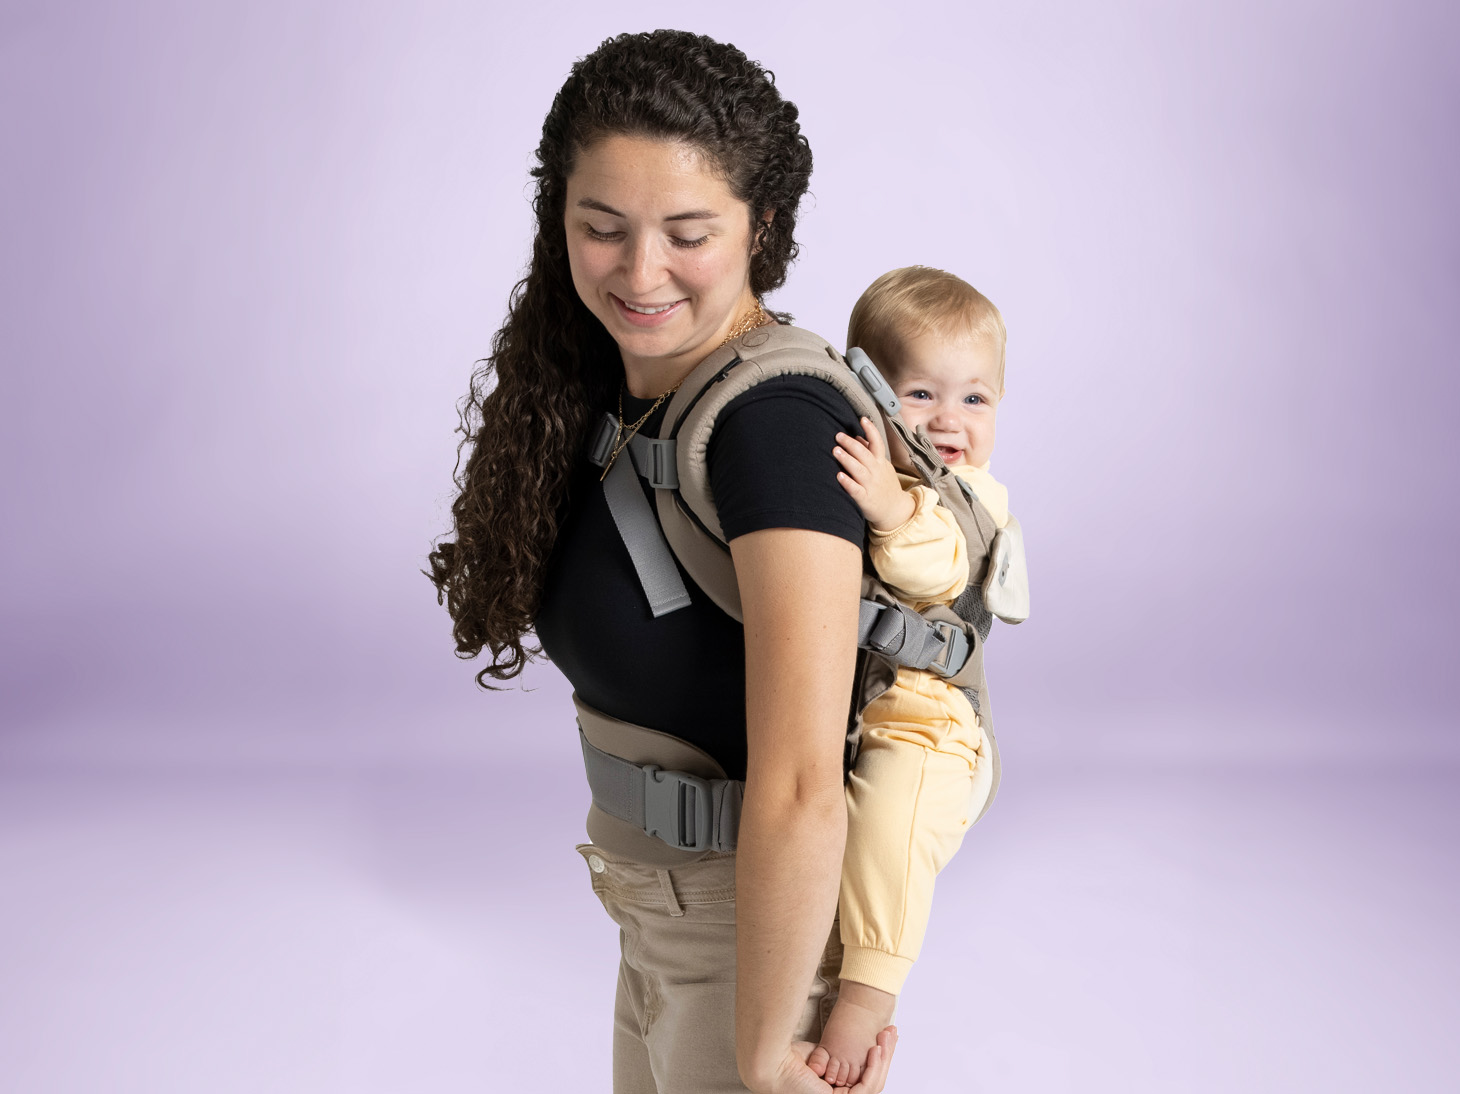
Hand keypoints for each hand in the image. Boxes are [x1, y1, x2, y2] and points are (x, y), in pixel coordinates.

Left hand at [754, 1028, 897, 1092]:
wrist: (773, 1063)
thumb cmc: (788, 1059)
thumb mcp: (820, 1054)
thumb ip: (835, 1055)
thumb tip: (851, 1046)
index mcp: (836, 1090)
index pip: (864, 1076)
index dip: (877, 1057)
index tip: (884, 1038)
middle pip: (873, 1080)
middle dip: (886, 1054)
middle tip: (892, 1032)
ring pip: (874, 1084)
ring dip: (883, 1058)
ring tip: (884, 1036)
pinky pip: (867, 1087)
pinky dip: (874, 1067)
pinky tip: (875, 1049)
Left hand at [833, 421, 915, 533]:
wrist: (895, 510)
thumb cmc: (885, 485)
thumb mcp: (882, 466)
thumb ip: (871, 452)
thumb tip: (859, 436)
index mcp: (880, 462)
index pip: (877, 443)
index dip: (871, 430)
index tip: (863, 419)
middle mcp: (876, 472)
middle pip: (864, 455)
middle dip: (851, 444)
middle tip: (838, 436)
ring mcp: (871, 485)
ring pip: (859, 470)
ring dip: (847, 459)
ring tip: (836, 450)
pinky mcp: (865, 499)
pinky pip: (856, 490)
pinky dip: (848, 483)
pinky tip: (839, 476)